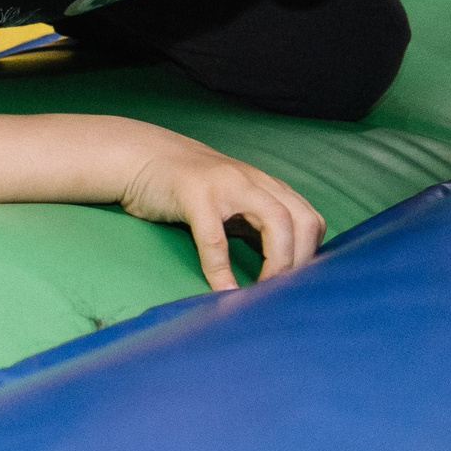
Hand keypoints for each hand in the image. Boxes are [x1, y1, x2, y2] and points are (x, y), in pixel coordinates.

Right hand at [119, 139, 324, 291]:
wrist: (139, 157)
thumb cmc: (185, 188)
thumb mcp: (229, 205)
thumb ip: (253, 225)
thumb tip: (278, 269)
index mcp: (266, 187)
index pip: (309, 219)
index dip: (310, 255)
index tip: (298, 285)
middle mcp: (255, 182)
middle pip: (302, 220)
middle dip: (301, 261)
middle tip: (284, 293)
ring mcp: (227, 186)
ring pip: (276, 221)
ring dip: (277, 263)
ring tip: (262, 293)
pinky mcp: (195, 195)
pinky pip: (215, 238)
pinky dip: (221, 269)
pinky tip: (221, 290)